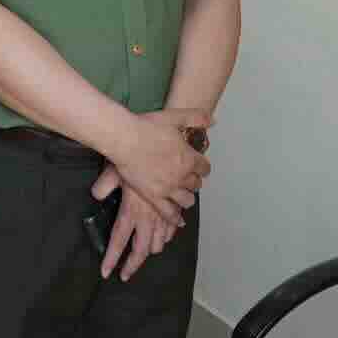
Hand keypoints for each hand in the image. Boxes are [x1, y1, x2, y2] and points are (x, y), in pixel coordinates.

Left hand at [91, 165, 176, 280]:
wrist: (162, 152)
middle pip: (141, 251)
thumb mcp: (114, 171)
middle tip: (126, 274)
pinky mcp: (173, 209)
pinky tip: (164, 236)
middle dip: (132, 265)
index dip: (112, 259)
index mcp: (130, 212)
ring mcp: (162, 216)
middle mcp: (147, 218)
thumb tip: (96, 194)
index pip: (118, 241)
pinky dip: (168, 235)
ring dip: (150, 250)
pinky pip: (173, 229)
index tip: (107, 272)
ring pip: (159, 243)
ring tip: (142, 254)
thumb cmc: (137, 160)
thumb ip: (104, 186)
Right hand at [109, 107, 211, 227]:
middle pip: (196, 184)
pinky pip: (168, 212)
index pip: (204, 167)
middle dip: (194, 181)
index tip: (199, 165)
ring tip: (185, 197)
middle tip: (189, 179)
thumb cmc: (147, 127)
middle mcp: (182, 176)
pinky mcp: (153, 196)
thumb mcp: (175, 117)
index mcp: (189, 158)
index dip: (202, 166)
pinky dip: (174, 217)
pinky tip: (177, 220)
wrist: (125, 139)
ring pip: (186, 200)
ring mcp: (168, 188)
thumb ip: (195, 118)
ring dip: (188, 198)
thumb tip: (212, 121)